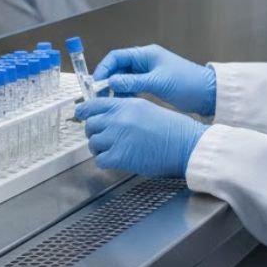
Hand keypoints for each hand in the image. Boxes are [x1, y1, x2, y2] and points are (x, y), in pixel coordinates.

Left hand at [75, 97, 207, 176]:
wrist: (184, 144)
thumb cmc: (172, 128)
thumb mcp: (146, 108)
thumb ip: (124, 110)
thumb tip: (108, 116)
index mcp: (125, 105)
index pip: (93, 105)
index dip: (84, 112)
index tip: (82, 115)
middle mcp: (118, 119)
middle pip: (90, 125)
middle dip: (95, 132)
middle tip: (104, 137)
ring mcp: (116, 138)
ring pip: (93, 143)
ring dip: (100, 148)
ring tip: (114, 150)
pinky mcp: (119, 157)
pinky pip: (99, 160)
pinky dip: (105, 161)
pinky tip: (117, 160)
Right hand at [93, 44, 215, 115]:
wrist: (207, 93)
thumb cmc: (187, 83)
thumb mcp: (157, 83)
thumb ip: (133, 82)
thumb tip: (111, 82)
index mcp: (147, 54)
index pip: (117, 57)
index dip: (104, 69)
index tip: (97, 83)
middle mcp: (146, 60)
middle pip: (119, 67)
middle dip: (108, 80)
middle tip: (100, 96)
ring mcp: (149, 72)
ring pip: (125, 78)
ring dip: (117, 89)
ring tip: (110, 103)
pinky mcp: (153, 83)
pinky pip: (133, 87)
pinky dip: (126, 94)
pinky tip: (123, 105)